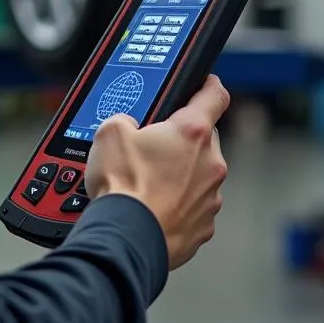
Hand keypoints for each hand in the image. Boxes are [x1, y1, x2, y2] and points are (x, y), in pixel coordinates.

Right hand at [84, 75, 229, 270]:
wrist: (127, 239)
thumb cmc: (123, 188)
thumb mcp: (109, 132)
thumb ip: (124, 119)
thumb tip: (126, 126)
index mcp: (192, 132)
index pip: (214, 95)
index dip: (208, 84)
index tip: (205, 83)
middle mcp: (210, 163)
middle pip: (204, 139)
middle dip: (182, 140)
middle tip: (152, 145)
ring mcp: (210, 197)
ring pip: (198, 175)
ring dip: (179, 174)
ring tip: (146, 183)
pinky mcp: (203, 226)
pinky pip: (193, 206)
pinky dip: (176, 204)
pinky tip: (151, 207)